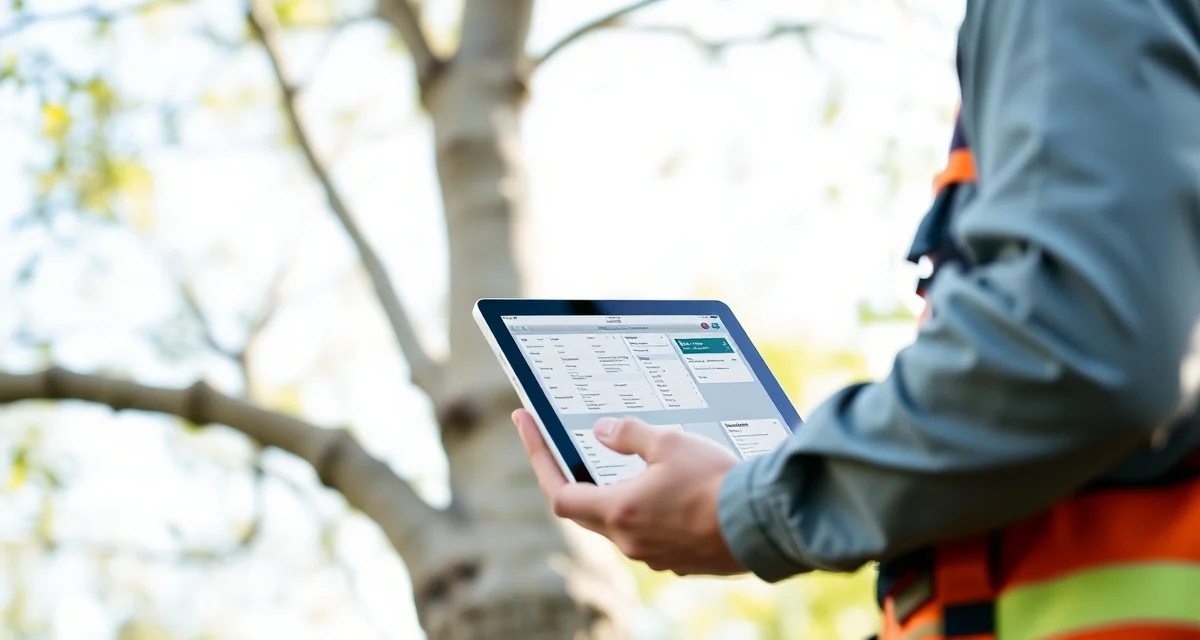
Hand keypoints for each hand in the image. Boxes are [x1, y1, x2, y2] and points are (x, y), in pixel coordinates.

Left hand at [512, 409, 746, 575]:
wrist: (765, 523)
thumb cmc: (718, 482)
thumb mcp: (671, 443)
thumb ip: (630, 435)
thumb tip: (603, 431)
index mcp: (620, 511)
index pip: (559, 492)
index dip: (539, 457)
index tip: (527, 426)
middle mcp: (631, 541)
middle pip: (584, 510)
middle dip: (574, 477)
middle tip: (567, 446)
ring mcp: (655, 556)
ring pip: (619, 525)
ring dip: (617, 496)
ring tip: (630, 466)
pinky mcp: (679, 562)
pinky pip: (650, 536)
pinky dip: (647, 513)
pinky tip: (669, 492)